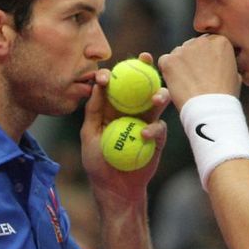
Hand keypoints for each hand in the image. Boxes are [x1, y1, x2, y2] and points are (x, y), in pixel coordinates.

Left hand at [80, 52, 169, 200]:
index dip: (115, 73)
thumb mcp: (89, 135)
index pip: (116, 85)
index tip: (108, 73)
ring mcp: (147, 123)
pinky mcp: (158, 138)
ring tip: (157, 98)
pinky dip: (153, 130)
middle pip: (141, 85)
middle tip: (145, 58)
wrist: (116, 190)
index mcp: (114, 108)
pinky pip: (159, 129)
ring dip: (159, 96)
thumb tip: (97, 84)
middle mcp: (132, 111)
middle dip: (145, 69)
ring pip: (156, 103)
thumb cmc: (98, 163)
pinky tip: (145, 134)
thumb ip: (93, 111)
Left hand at [158, 34, 241, 109]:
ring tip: (187, 83)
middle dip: (192, 58)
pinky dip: (168, 71)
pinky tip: (177, 83)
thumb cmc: (224, 96)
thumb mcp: (235, 75)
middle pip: (192, 45)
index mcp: (221, 42)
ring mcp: (184, 49)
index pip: (209, 43)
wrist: (210, 108)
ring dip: (180, 64)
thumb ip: (225, 63)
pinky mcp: (169, 60)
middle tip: (196, 77)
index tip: (207, 70)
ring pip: (178, 52)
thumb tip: (220, 63)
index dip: (206, 57)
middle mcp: (202, 41)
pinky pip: (165, 61)